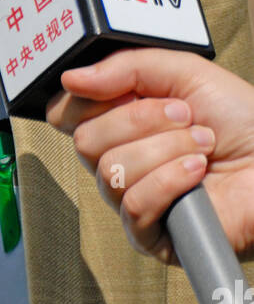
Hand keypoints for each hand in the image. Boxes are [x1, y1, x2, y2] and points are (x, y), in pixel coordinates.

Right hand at [46, 48, 253, 263]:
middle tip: (184, 115)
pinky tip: (197, 173)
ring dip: (165, 150)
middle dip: (140, 120)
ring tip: (203, 145)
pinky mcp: (153, 237)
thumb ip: (124, 67)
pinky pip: (134, 208)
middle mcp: (120, 159)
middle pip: (85, 141)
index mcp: (118, 120)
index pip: (66, 114)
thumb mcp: (182, 72)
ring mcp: (133, 199)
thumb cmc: (240, 119)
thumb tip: (70, 79)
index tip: (126, 88)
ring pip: (112, 172)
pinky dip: (169, 182)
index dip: (88, 99)